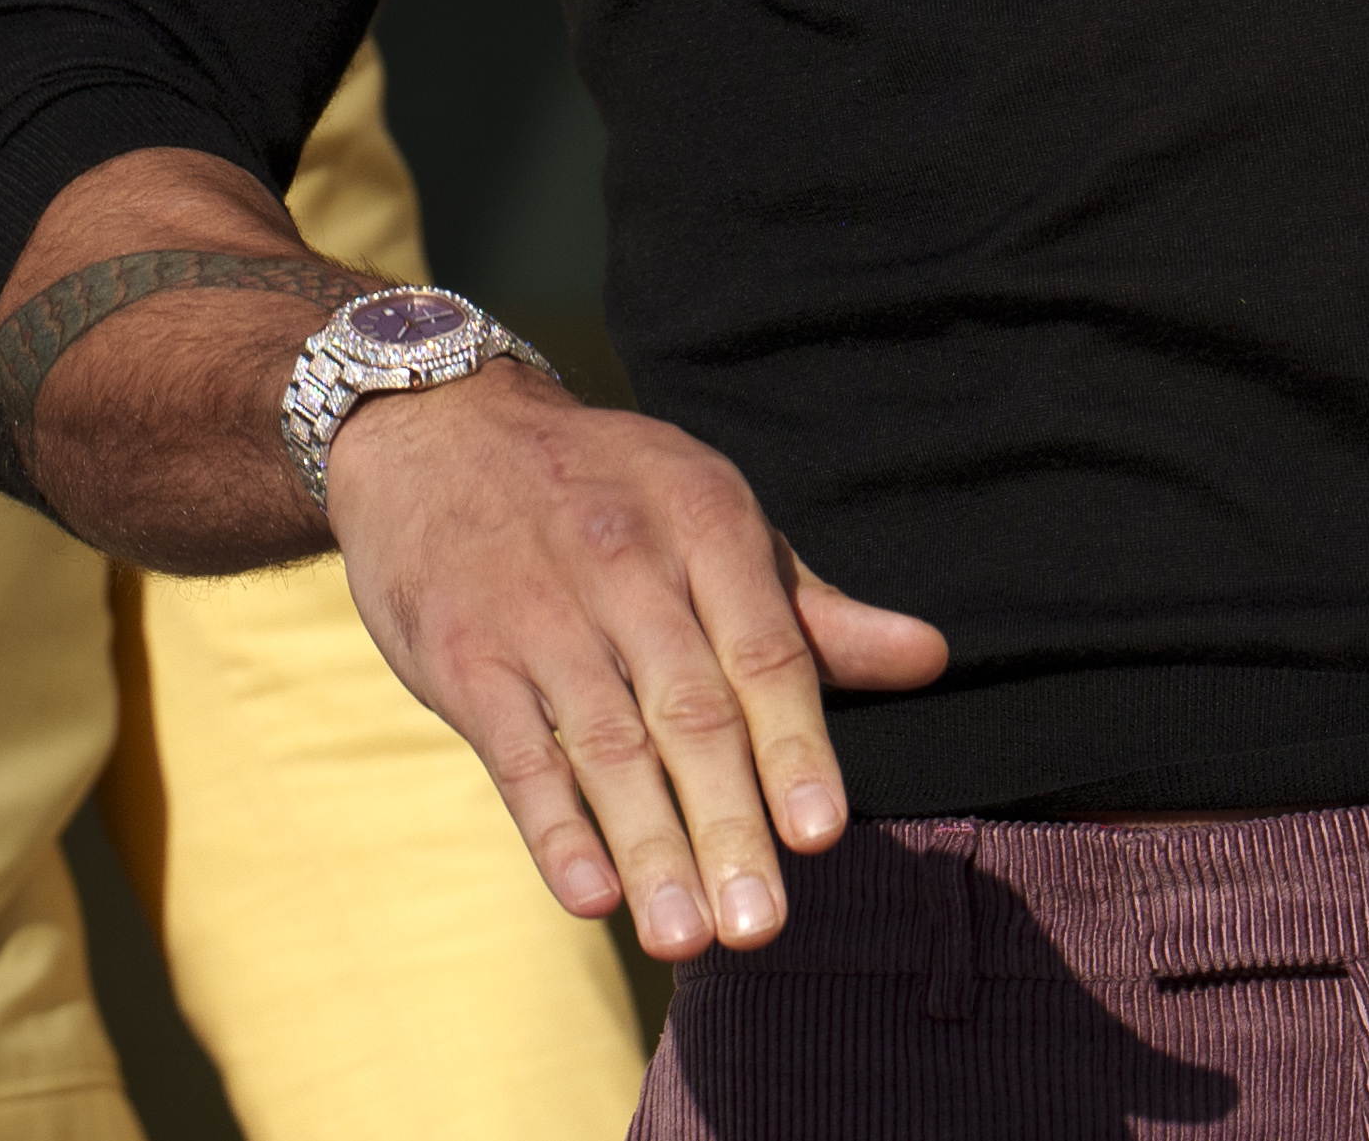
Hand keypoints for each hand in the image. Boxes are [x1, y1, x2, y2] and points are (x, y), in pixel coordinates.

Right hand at [321, 367, 949, 959]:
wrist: (438, 428)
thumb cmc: (606, 492)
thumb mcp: (711, 516)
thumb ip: (810, 609)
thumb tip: (930, 660)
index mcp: (705, 525)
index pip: (764, 650)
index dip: (793, 745)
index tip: (819, 834)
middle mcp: (625, 566)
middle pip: (689, 713)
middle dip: (728, 825)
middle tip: (763, 927)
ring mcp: (540, 613)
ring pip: (606, 745)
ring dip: (649, 848)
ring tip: (687, 941)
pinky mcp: (465, 655)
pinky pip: (516, 751)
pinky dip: (553, 826)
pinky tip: (590, 897)